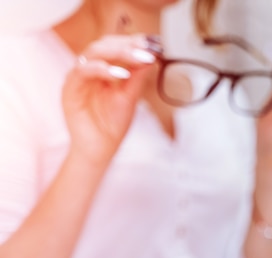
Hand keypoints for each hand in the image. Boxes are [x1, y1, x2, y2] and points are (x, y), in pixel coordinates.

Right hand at [61, 34, 159, 164]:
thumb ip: (138, 77)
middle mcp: (88, 70)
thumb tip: (150, 57)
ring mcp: (78, 78)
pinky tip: (120, 74)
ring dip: (116, 52)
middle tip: (146, 48)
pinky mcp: (69, 89)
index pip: (115, 47)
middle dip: (126, 44)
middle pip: (103, 45)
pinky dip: (101, 69)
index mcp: (102, 70)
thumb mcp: (130, 98)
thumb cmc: (112, 125)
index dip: (132, 42)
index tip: (152, 43)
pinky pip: (82, 71)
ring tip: (136, 58)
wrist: (100, 150)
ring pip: (92, 53)